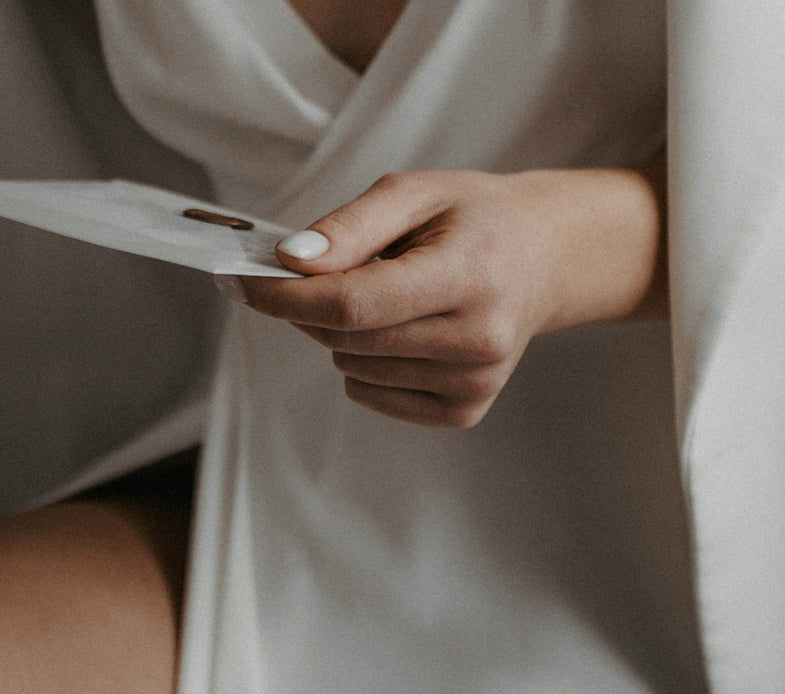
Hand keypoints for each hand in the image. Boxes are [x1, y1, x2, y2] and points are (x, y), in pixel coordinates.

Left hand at [218, 164, 665, 426]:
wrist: (544, 260)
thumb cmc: (474, 219)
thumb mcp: (414, 193)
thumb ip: (350, 226)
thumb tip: (289, 263)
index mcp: (469, 275)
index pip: (355, 303)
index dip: (286, 296)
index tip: (240, 282)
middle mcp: (478, 339)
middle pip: (347, 339)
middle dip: (310, 307)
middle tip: (319, 271)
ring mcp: (475, 382)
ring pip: (354, 369)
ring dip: (345, 334)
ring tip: (391, 296)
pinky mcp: (467, 410)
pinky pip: (373, 395)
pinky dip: (366, 364)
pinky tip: (403, 332)